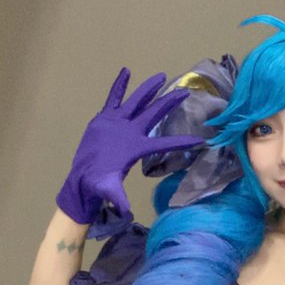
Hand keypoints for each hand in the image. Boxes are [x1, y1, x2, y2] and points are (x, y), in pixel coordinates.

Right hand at [56, 69, 203, 224]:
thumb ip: (119, 198)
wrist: (83, 179)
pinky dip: (119, 86)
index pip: (164, 143)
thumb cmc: (98, 186)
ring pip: (137, 102)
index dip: (182, 141)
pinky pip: (113, 98)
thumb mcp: (110, 191)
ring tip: (161, 77)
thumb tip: (126, 213)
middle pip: (154, 114)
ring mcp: (119, 124)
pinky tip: (126, 71)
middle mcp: (131, 133)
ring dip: (148, 90)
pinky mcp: (106, 119)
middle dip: (169, 103)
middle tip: (185, 92)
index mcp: (137, 148)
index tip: (200, 139)